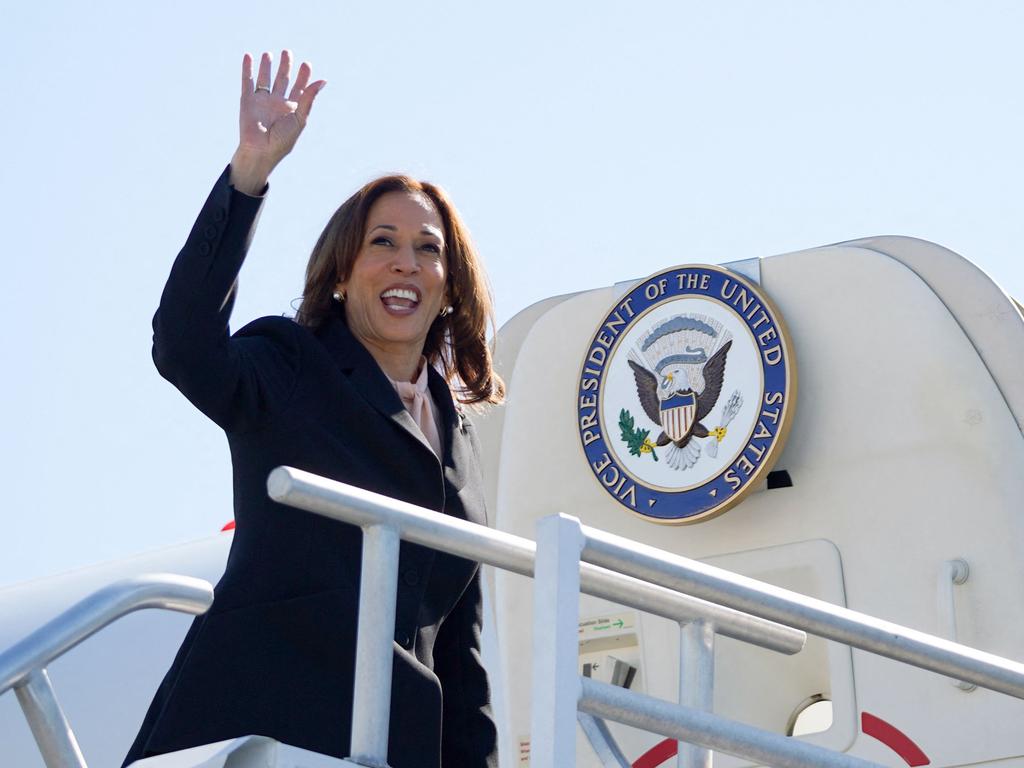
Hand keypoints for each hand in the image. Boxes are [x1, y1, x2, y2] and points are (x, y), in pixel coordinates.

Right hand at [230, 50, 326, 193]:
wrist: (261, 151)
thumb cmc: (283, 140)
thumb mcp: (300, 118)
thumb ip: (309, 98)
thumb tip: (323, 80)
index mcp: (292, 108)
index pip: (299, 88)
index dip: (303, 76)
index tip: (307, 65)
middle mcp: (277, 103)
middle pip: (282, 80)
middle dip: (285, 67)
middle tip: (287, 52)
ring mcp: (262, 101)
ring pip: (265, 79)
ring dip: (266, 66)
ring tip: (269, 54)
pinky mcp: (247, 100)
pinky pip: (247, 81)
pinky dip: (247, 69)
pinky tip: (249, 56)